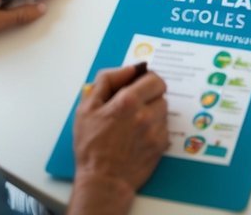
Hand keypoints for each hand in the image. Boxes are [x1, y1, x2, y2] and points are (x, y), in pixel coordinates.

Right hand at [71, 65, 169, 213]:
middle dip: (149, 95)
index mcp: (128, 101)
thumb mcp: (87, 108)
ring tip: (135, 123)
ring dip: (153, 112)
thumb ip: (106, 81)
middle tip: (136, 104)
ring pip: (163, 110)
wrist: (103, 180)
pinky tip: (140, 136)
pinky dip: (155, 128)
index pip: (153, 78)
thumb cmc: (91, 146)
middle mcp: (146, 114)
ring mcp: (156, 130)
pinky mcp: (161, 145)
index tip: (139, 85)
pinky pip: (164, 128)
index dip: (146, 80)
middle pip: (161, 93)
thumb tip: (127, 69)